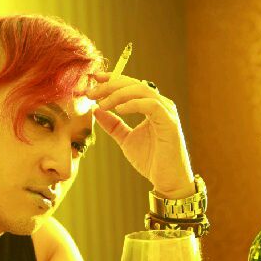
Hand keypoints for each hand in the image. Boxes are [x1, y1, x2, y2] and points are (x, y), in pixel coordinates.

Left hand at [86, 71, 194, 197]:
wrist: (167, 181)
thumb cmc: (151, 160)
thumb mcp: (125, 139)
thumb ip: (112, 125)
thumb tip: (96, 110)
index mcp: (152, 106)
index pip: (131, 85)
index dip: (112, 79)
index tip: (94, 80)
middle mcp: (161, 105)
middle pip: (134, 84)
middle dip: (110, 86)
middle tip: (91, 93)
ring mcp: (167, 112)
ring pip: (142, 90)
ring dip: (118, 94)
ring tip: (101, 103)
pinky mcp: (169, 123)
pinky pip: (151, 105)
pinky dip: (134, 104)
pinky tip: (118, 109)